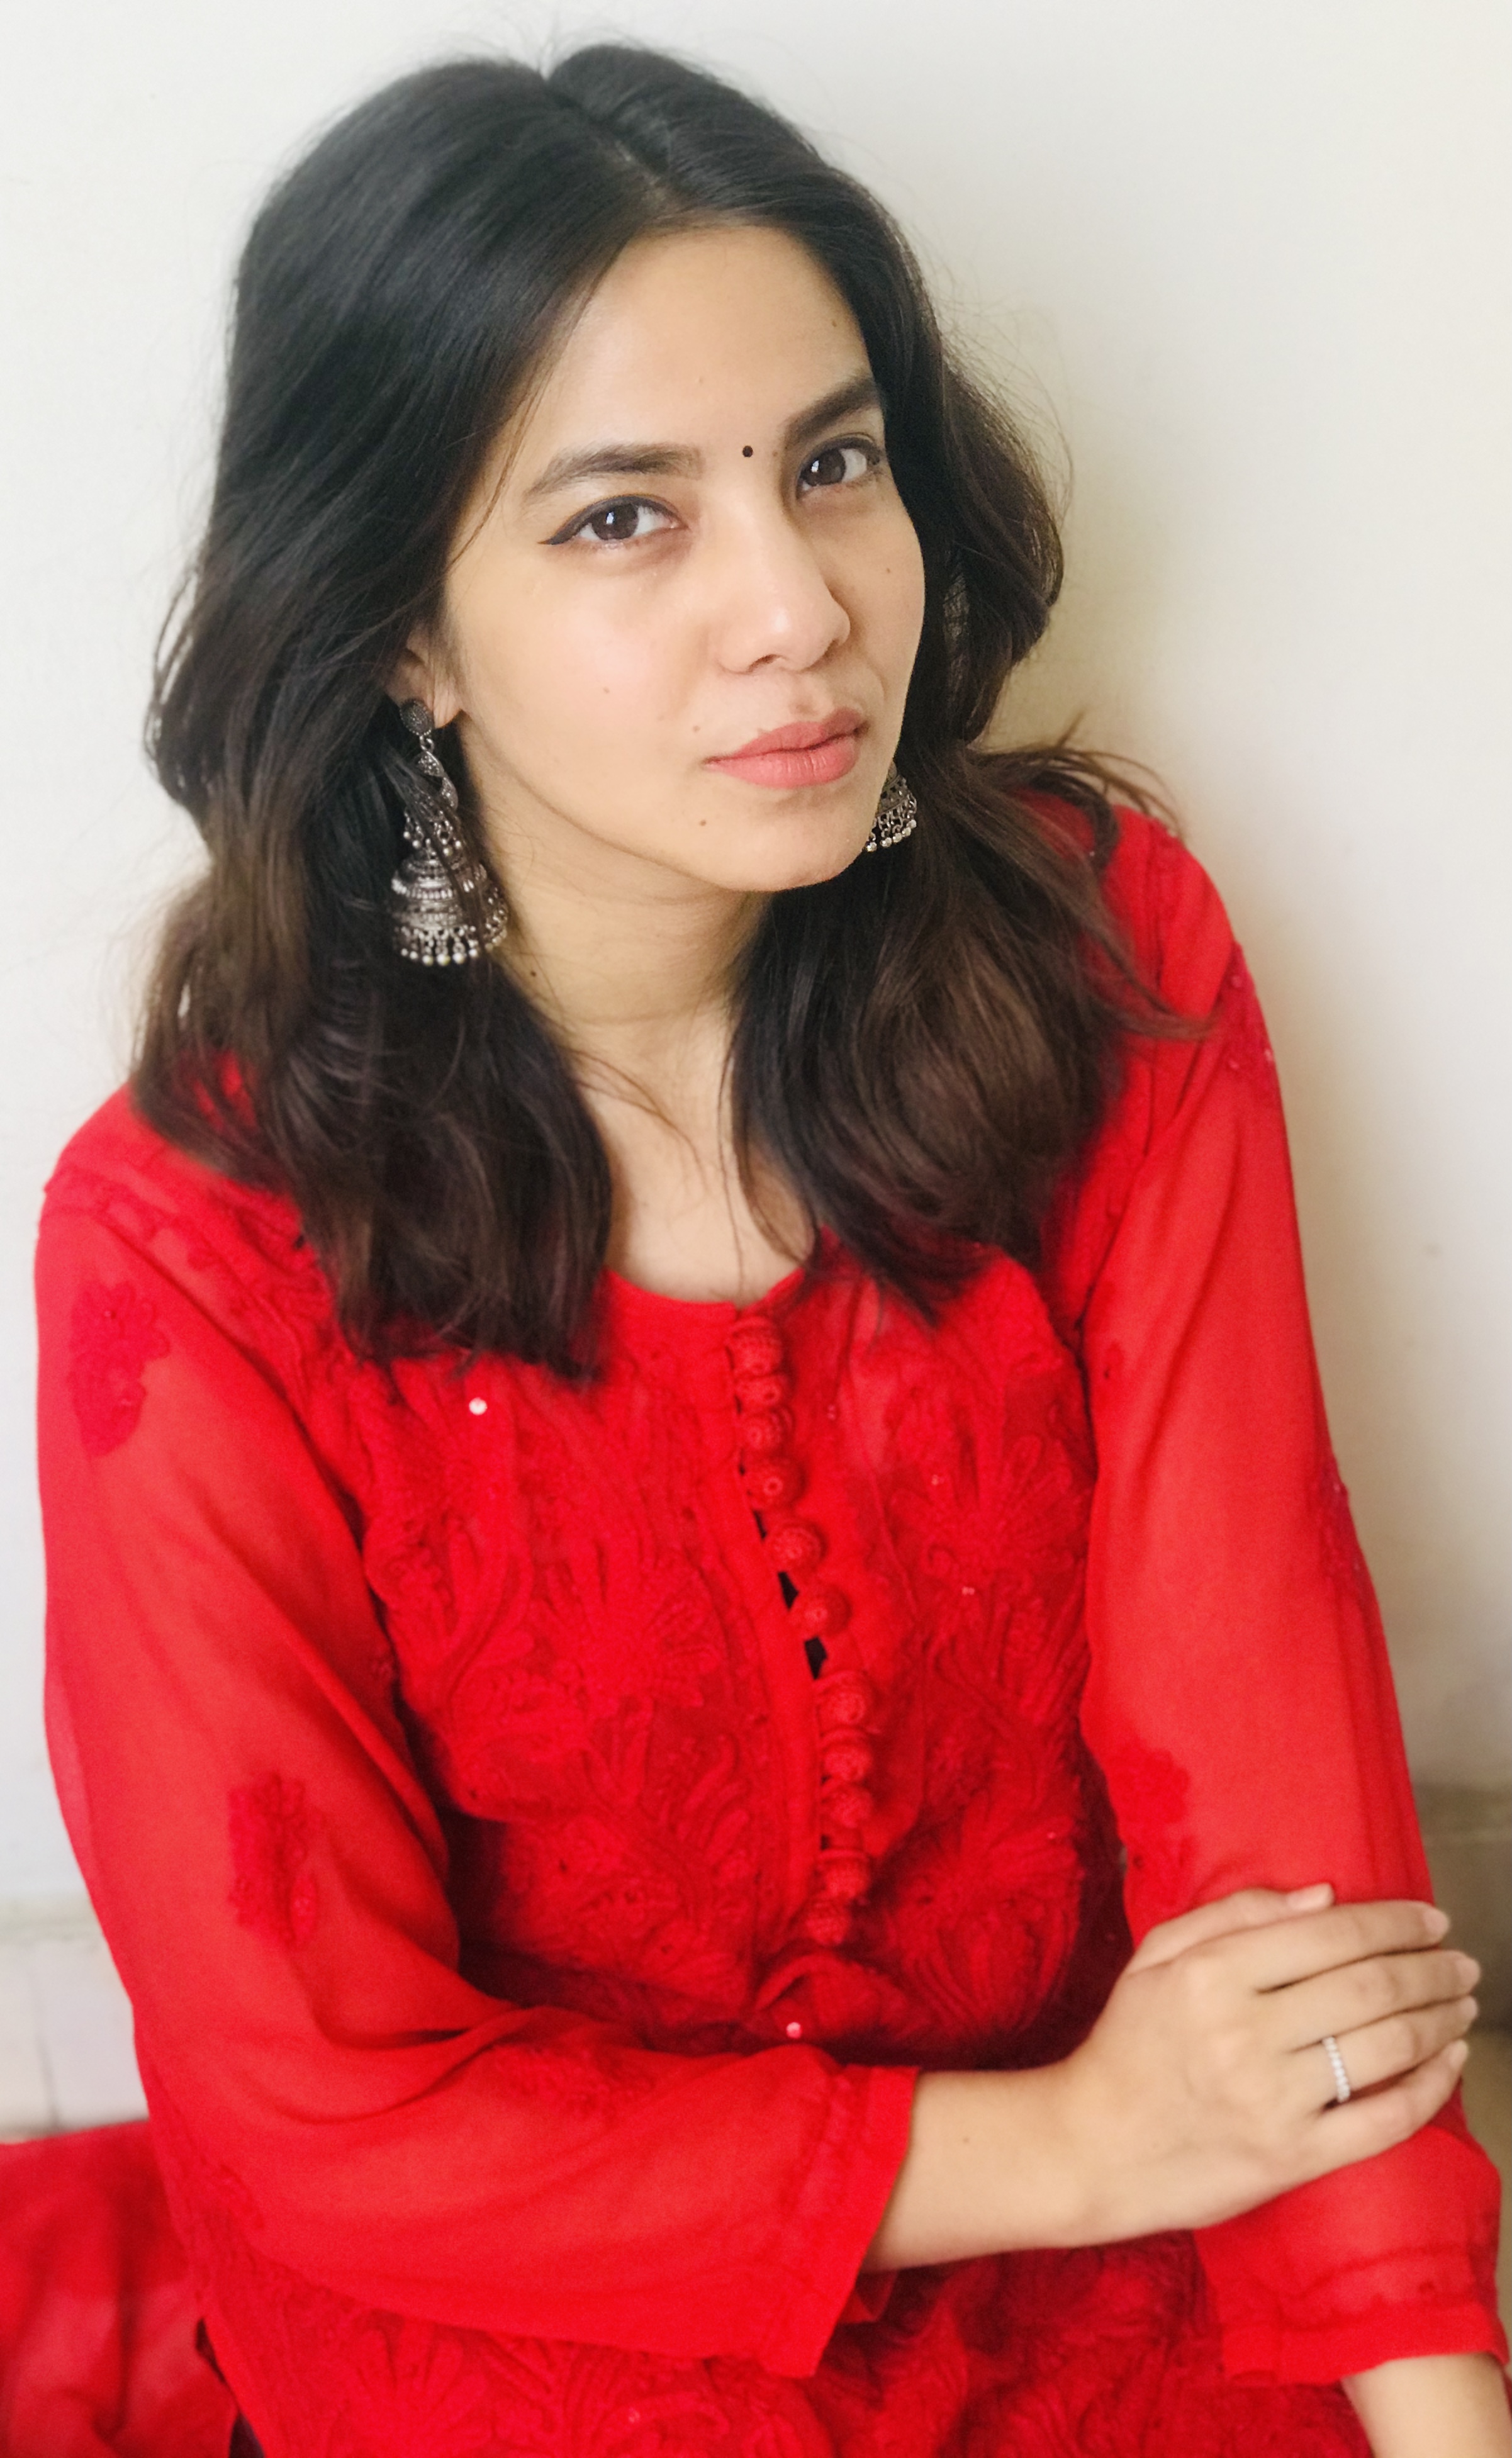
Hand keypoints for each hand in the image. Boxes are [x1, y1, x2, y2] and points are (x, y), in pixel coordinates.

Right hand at [1044, 1884, 1476, 2244]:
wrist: (1092, 2148)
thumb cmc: (1129, 2045)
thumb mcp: (1157, 1957)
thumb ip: (1235, 1915)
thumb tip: (1323, 1897)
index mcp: (1212, 1973)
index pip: (1331, 1934)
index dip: (1394, 1922)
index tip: (1431, 1918)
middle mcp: (1245, 2032)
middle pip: (1370, 1986)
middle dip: (1431, 1968)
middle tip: (1463, 1962)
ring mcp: (1272, 2100)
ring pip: (1386, 2048)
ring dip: (1440, 2021)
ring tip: (1463, 2005)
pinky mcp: (1292, 2158)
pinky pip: (1382, 2120)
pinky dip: (1430, 2089)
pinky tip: (1450, 2064)